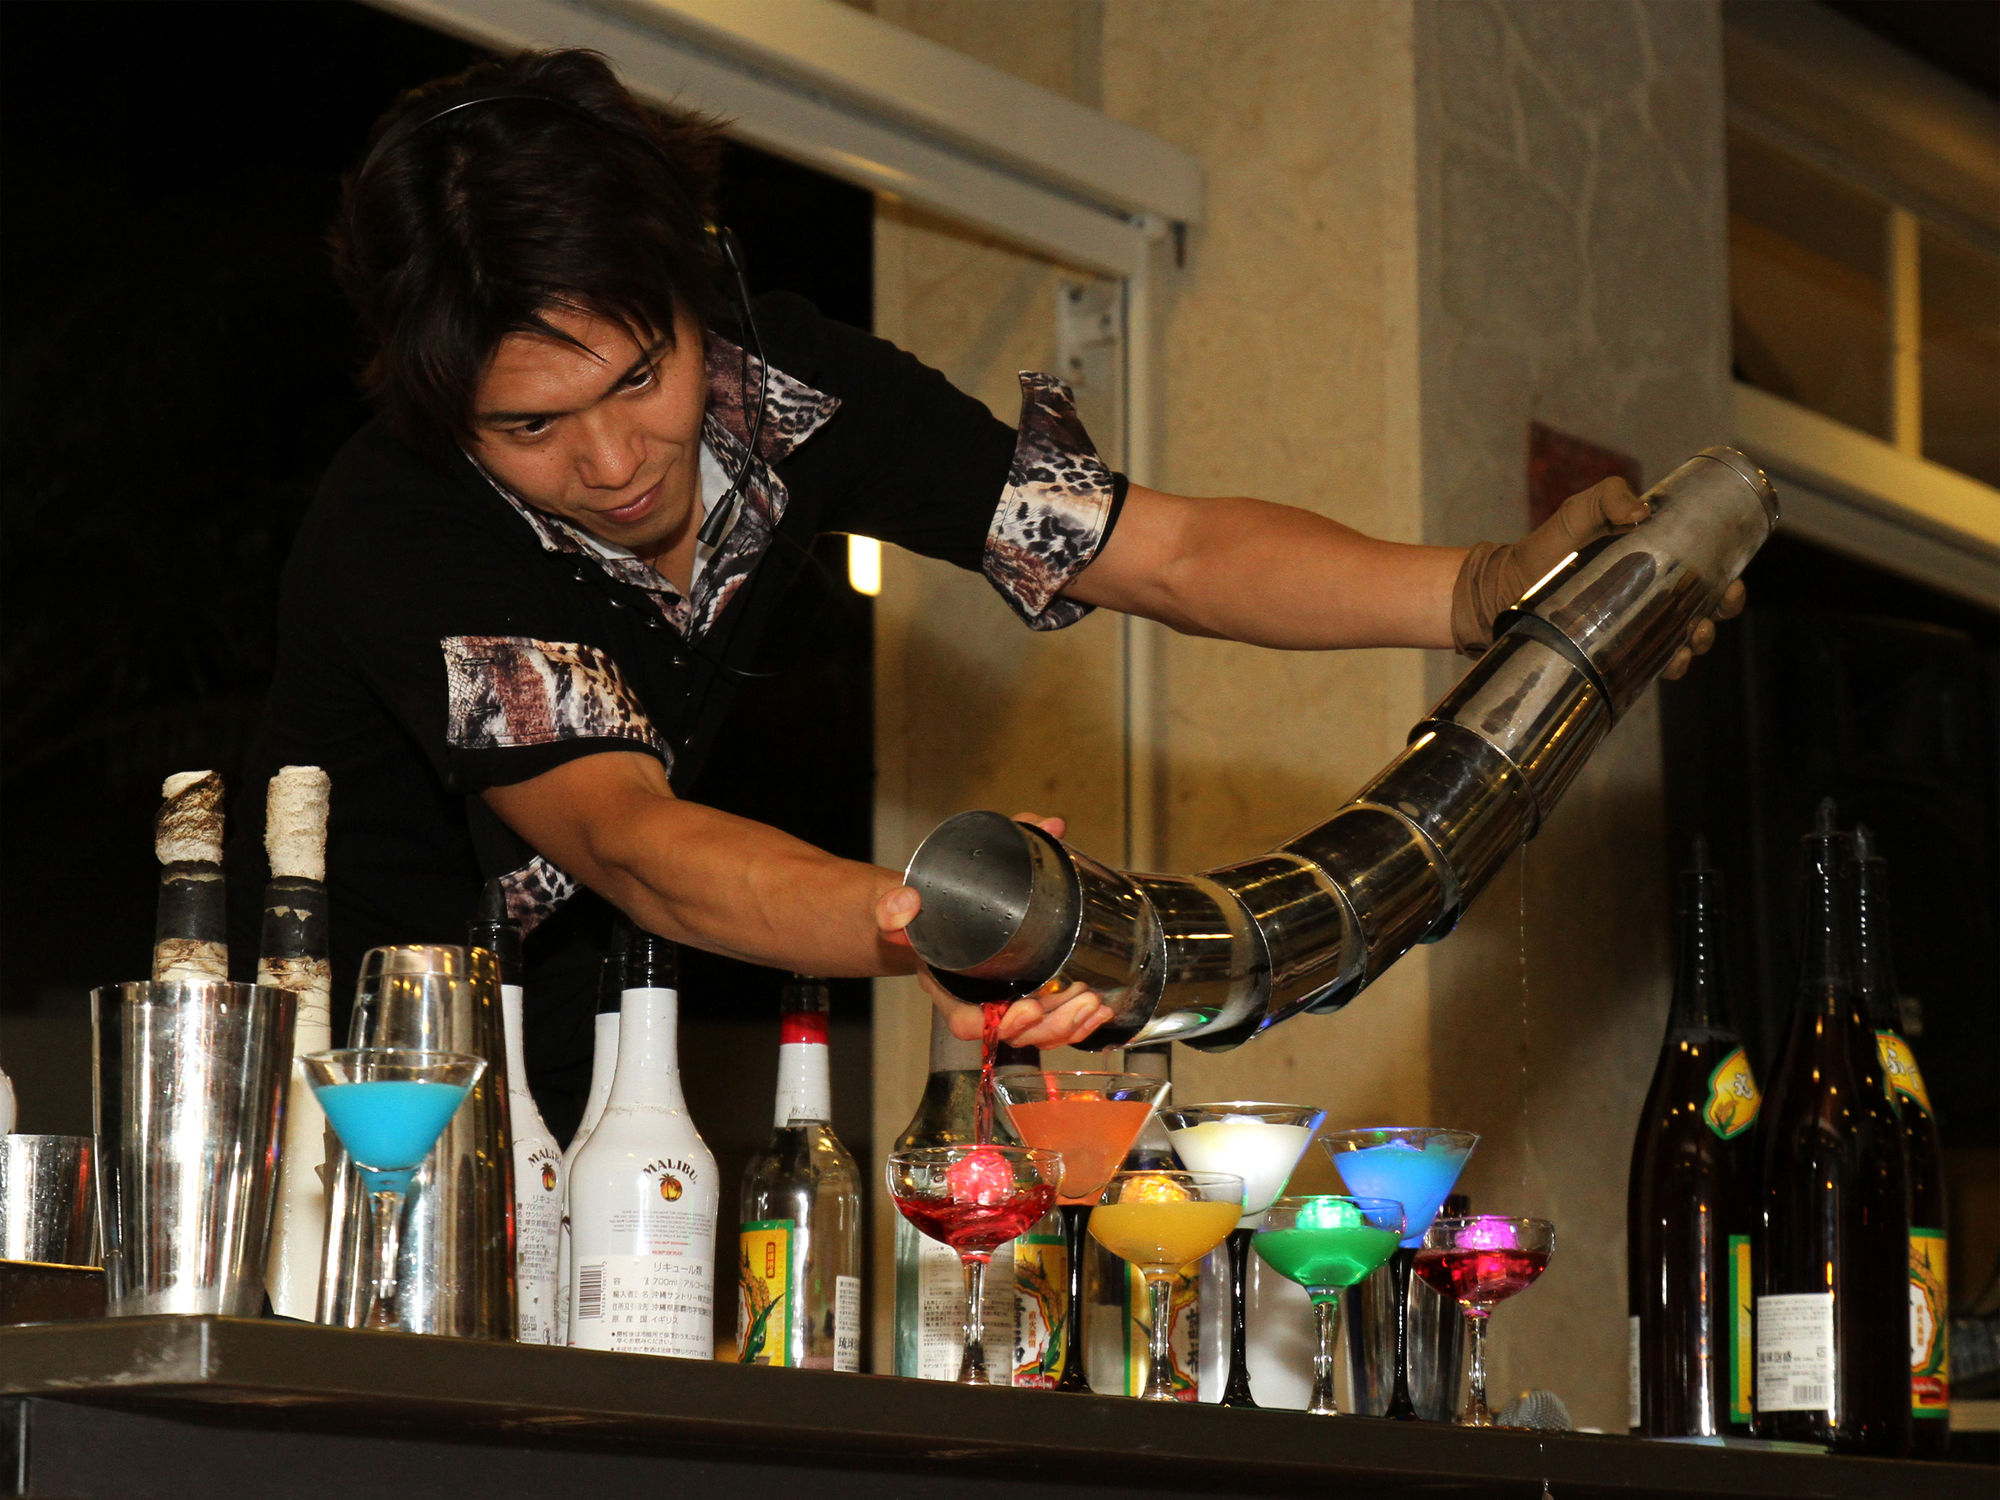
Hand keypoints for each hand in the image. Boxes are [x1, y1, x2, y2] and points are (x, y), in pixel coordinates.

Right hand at [876, 812, 1116, 1049]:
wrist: (925, 909)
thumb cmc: (924, 904)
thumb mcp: (920, 885)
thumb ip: (968, 856)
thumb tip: (1040, 829)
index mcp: (946, 984)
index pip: (967, 1023)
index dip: (1001, 1025)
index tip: (1030, 1007)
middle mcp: (974, 1001)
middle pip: (1014, 1034)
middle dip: (1052, 1025)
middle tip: (1081, 999)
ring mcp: (1000, 1002)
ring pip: (1037, 1033)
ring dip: (1070, 1024)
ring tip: (1094, 1003)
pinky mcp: (1022, 994)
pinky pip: (1049, 1023)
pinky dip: (1076, 1022)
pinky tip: (1099, 1009)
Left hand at [1451, 475, 1746, 670]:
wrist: (1501, 591)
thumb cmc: (1542, 550)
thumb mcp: (1574, 515)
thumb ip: (1605, 498)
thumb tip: (1640, 512)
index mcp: (1654, 560)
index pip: (1706, 571)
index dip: (1728, 581)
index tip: (1731, 586)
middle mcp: (1650, 594)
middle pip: (1705, 608)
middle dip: (1719, 616)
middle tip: (1707, 618)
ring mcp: (1633, 624)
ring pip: (1684, 639)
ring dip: (1697, 644)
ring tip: (1689, 642)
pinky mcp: (1613, 652)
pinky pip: (1650, 664)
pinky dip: (1667, 666)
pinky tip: (1668, 664)